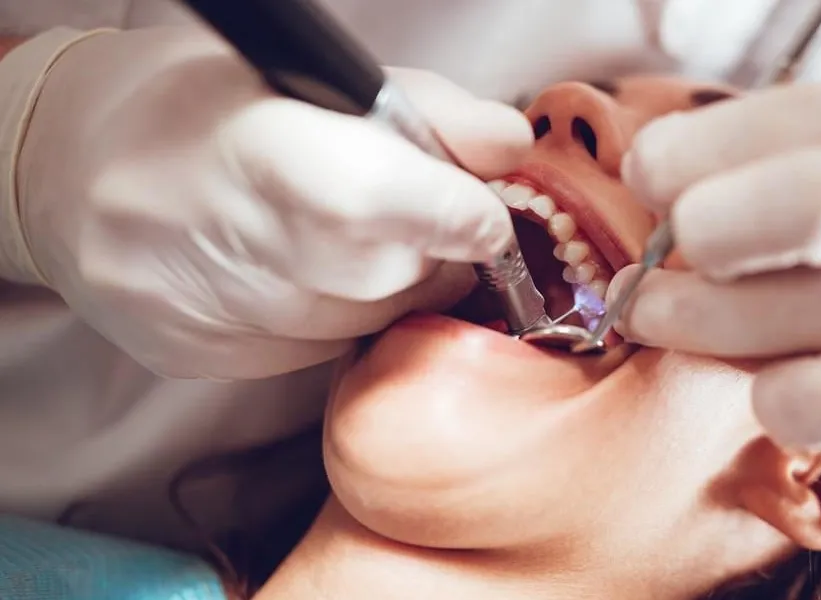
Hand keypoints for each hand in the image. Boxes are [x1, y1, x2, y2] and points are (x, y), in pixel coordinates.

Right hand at [10, 26, 530, 377]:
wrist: (67, 174)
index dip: (450, 213)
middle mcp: (214, 237)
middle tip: (418, 219)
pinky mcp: (198, 359)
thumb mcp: (310, 78)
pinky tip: (303, 274)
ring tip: (347, 239)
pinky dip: (336, 317)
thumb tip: (511, 148)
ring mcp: (202, 310)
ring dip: (387, 289)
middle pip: (383, 277)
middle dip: (431, 253)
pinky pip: (316, 353)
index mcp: (245, 143)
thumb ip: (425, 109)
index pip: (369, 198)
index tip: (485, 216)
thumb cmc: (200, 107)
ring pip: (360, 325)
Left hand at [613, 79, 820, 455]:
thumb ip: (733, 163)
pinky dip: (764, 398)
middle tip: (653, 268)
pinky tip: (766, 385)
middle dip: (700, 234)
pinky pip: (808, 406)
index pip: (752, 126)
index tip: (649, 189)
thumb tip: (644, 175)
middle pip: (807, 207)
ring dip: (688, 322)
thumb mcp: (820, 165)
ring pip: (765, 314)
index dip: (668, 163)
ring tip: (670, 319)